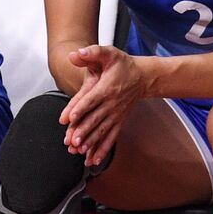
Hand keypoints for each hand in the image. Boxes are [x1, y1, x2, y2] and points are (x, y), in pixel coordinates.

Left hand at [59, 45, 146, 167]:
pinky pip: (110, 137)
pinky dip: (102, 150)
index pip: (91, 99)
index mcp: (106, 88)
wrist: (143, 76)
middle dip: (83, 131)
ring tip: (80, 152)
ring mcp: (116, 115)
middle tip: (72, 141)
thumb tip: (76, 54)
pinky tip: (92, 160)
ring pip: (101, 131)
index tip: (69, 118)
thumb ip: (92, 53)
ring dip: (91, 142)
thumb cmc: (123, 65)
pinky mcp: (118, 121)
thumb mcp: (109, 53)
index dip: (79, 108)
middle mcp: (111, 104)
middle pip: (95, 119)